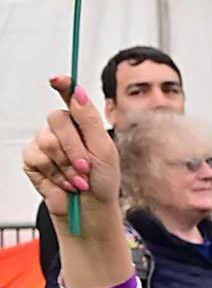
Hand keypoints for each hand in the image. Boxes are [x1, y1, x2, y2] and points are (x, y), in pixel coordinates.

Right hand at [22, 79, 129, 283]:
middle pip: (58, 120)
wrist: (90, 209)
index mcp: (82, 123)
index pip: (69, 96)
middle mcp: (61, 129)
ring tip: (78, 179)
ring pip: (47, 141)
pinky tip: (65, 184)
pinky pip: (37, 158)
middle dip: (75, 148)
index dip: (63, 85)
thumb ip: (89, 120)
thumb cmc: (103, 180)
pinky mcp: (32, 160)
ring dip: (66, 165)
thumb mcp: (104, 149)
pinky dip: (55, 174)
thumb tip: (78, 91)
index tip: (57, 79)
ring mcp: (44, 143)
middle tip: (86, 168)